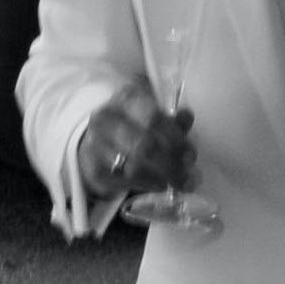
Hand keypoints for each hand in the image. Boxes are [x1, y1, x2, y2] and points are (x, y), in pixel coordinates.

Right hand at [77, 78, 195, 203]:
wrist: (99, 141)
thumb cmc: (135, 126)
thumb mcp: (154, 116)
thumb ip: (173, 120)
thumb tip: (186, 117)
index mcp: (126, 99)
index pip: (153, 118)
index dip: (175, 138)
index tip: (191, 155)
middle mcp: (106, 118)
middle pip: (144, 144)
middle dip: (171, 163)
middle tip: (190, 176)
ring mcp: (96, 144)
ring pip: (134, 166)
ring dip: (162, 177)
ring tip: (180, 183)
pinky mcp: (93, 168)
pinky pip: (124, 181)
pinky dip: (146, 184)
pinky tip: (160, 184)